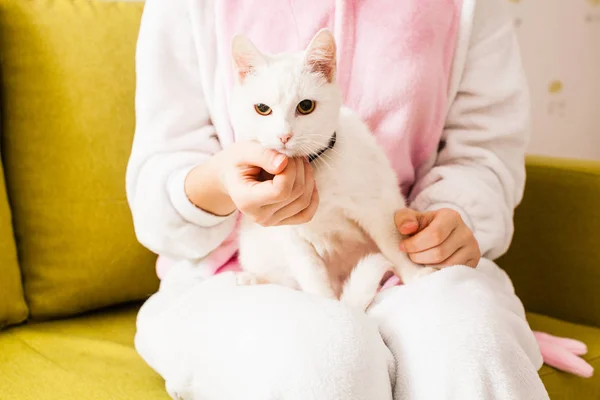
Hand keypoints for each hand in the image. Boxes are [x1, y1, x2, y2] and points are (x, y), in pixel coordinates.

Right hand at [202, 141, 317, 225]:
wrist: (232, 176)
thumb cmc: (238, 161)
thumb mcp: (245, 151)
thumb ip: (263, 155)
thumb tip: (284, 163)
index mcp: (246, 200)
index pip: (280, 191)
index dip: (290, 170)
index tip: (285, 155)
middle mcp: (259, 216)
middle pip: (295, 195)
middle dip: (300, 169)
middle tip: (292, 155)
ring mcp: (272, 222)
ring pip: (304, 202)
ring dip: (308, 178)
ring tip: (297, 163)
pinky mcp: (282, 221)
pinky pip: (306, 214)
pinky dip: (312, 196)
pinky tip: (307, 181)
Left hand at [395, 208, 480, 267]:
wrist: (439, 236)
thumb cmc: (422, 227)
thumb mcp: (410, 219)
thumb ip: (404, 219)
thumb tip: (406, 228)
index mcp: (451, 217)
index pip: (434, 235)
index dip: (415, 244)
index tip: (403, 247)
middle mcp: (466, 232)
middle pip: (439, 252)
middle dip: (418, 257)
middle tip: (411, 255)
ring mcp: (472, 248)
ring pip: (446, 265)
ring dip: (427, 266)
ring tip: (420, 259)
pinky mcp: (473, 262)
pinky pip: (453, 273)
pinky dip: (437, 272)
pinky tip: (430, 266)